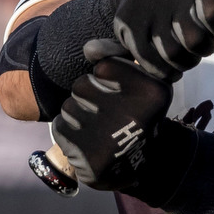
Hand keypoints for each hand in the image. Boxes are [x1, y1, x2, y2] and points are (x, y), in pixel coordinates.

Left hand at [51, 47, 175, 191]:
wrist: (140, 165)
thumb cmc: (134, 114)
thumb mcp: (138, 80)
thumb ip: (115, 55)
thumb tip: (90, 48)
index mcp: (153, 93)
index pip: (103, 66)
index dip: (106, 79)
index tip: (120, 95)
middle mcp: (134, 117)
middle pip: (81, 85)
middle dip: (88, 97)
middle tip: (107, 115)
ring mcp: (111, 141)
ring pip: (69, 106)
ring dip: (76, 115)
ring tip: (97, 129)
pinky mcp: (89, 160)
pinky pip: (60, 127)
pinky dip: (68, 133)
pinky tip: (87, 142)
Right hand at [109, 0, 213, 81]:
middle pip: (195, 38)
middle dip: (203, 49)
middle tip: (201, 44)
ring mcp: (142, 3)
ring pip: (173, 53)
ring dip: (186, 63)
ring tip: (187, 55)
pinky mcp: (125, 22)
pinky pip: (150, 61)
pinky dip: (165, 70)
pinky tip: (171, 66)